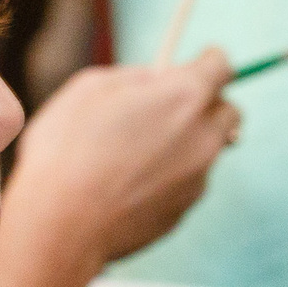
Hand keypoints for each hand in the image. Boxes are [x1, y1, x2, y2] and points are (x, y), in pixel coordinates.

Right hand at [6, 50, 238, 270]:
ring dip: (185, 142)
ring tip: (132, 152)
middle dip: (205, 104)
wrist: (59, 225)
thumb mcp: (92, 88)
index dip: (209, 61)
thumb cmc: (67, 149)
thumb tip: (157, 81)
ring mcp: (198, 178)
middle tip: (167, 108)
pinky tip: (127, 183)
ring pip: (206, 150)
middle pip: (228, 111)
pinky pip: (186, 183)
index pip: (221, 67)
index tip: (198, 64)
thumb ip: (136, 77)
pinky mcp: (184, 211)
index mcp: (184, 96)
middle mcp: (203, 137)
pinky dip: (168, 177)